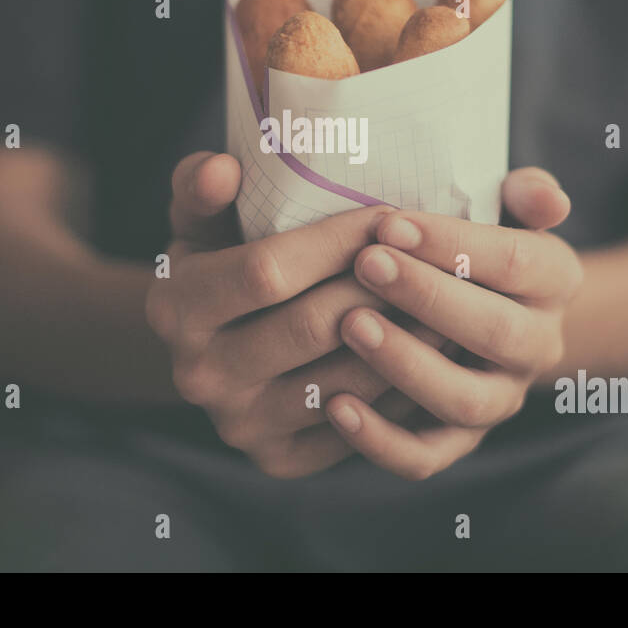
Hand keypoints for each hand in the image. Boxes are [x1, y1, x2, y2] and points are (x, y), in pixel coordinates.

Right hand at [145, 152, 434, 477]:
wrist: (209, 348)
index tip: (387, 215)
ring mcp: (240, 425)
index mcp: (175, 308)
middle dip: (381, 287)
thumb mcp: (200, 218)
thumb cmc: (219, 260)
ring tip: (452, 298)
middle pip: (313, 326)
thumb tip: (225, 167)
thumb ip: (202, 187)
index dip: (336, 241)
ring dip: (407, 338)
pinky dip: (403, 386)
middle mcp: (199, 376)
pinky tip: (432, 348)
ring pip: (345, 379)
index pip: (268, 271)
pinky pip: (358, 424)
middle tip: (436, 257)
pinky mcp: (280, 460)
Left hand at [325, 168, 582, 478]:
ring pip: (463, 400)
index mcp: (555, 280)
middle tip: (366, 264)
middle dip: (427, 296)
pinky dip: (381, 440)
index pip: (516, 262)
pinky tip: (335, 408)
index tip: (390, 223)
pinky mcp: (460, 441)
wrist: (490, 309)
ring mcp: (500, 399)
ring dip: (406, 364)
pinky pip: (426, 456)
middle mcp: (538, 346)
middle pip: (496, 331)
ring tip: (351, 325)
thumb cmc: (477, 245)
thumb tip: (541, 196)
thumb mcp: (507, 209)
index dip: (453, 243)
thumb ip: (525, 195)